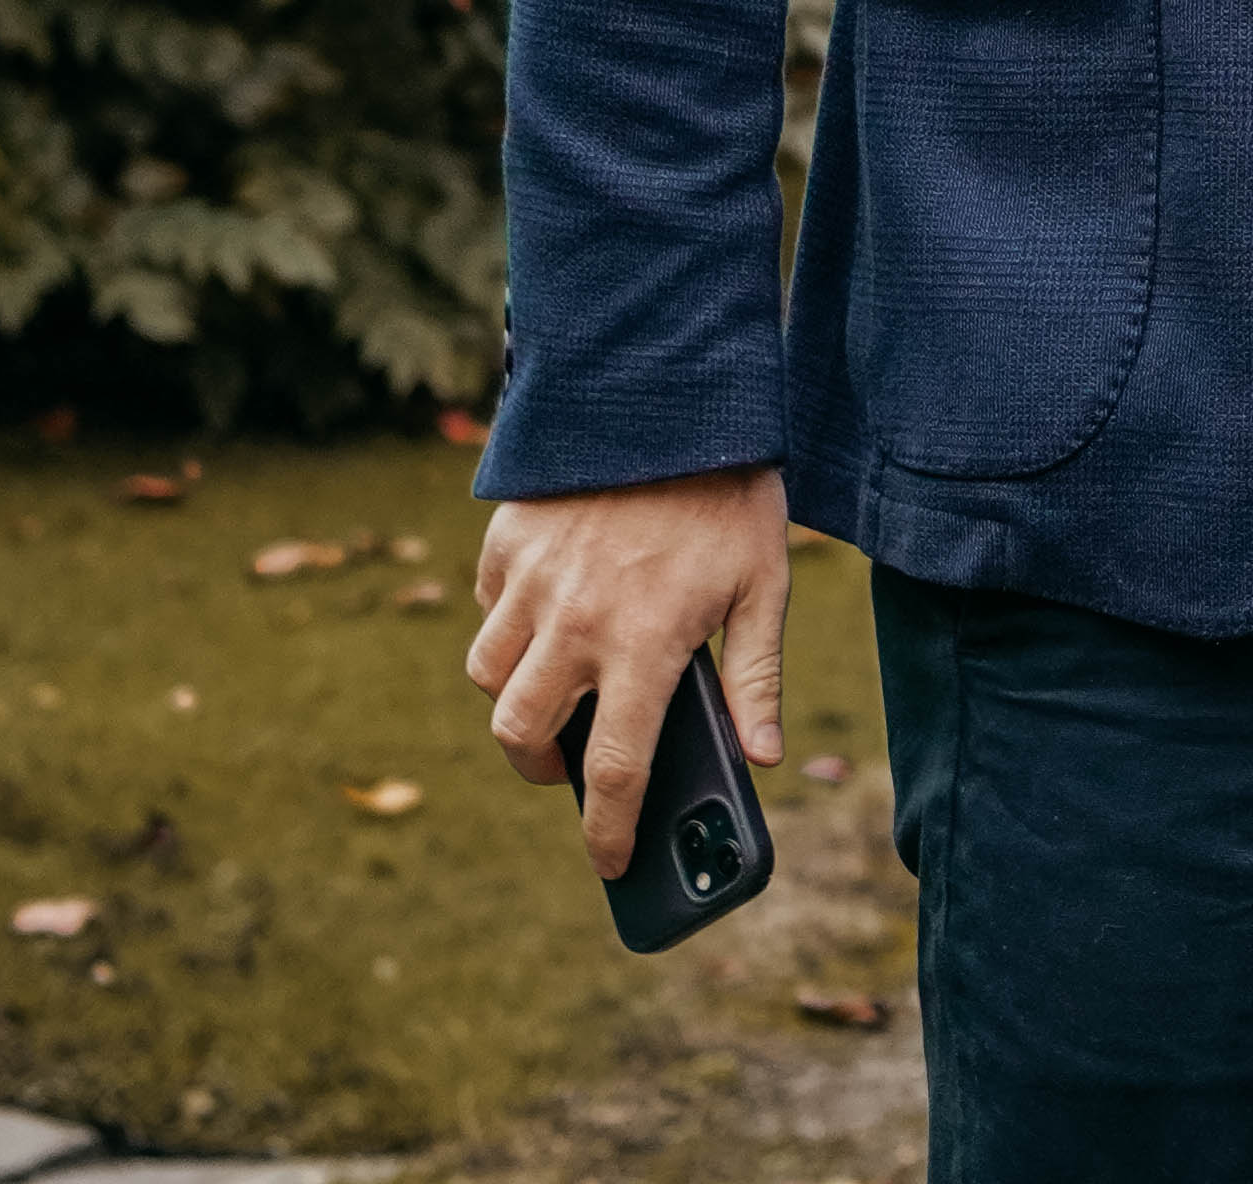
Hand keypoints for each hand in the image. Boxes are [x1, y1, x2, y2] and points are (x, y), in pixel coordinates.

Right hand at [466, 463, 793, 874]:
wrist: (674, 391)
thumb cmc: (731, 493)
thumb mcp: (765, 584)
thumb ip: (758, 677)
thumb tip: (762, 758)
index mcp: (645, 643)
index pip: (613, 769)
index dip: (607, 830)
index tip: (609, 861)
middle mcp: (576, 621)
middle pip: (522, 736)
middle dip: (539, 769)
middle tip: (571, 766)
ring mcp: (533, 581)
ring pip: (488, 677)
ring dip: (515, 699)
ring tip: (559, 691)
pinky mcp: (507, 541)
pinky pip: (488, 608)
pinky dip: (507, 627)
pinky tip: (549, 616)